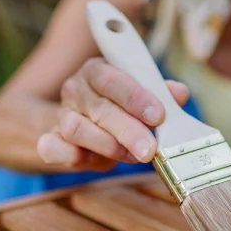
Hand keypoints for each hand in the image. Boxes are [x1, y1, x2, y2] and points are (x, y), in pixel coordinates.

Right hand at [37, 57, 188, 170]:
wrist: (84, 122)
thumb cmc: (120, 106)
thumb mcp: (142, 96)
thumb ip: (160, 94)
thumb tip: (179, 93)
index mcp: (97, 70)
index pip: (113, 79)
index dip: (136, 97)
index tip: (158, 115)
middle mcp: (76, 89)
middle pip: (99, 108)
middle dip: (128, 130)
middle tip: (150, 149)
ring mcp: (61, 115)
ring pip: (76, 129)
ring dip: (108, 145)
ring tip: (132, 156)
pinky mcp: (51, 140)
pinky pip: (51, 147)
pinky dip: (67, 155)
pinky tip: (90, 160)